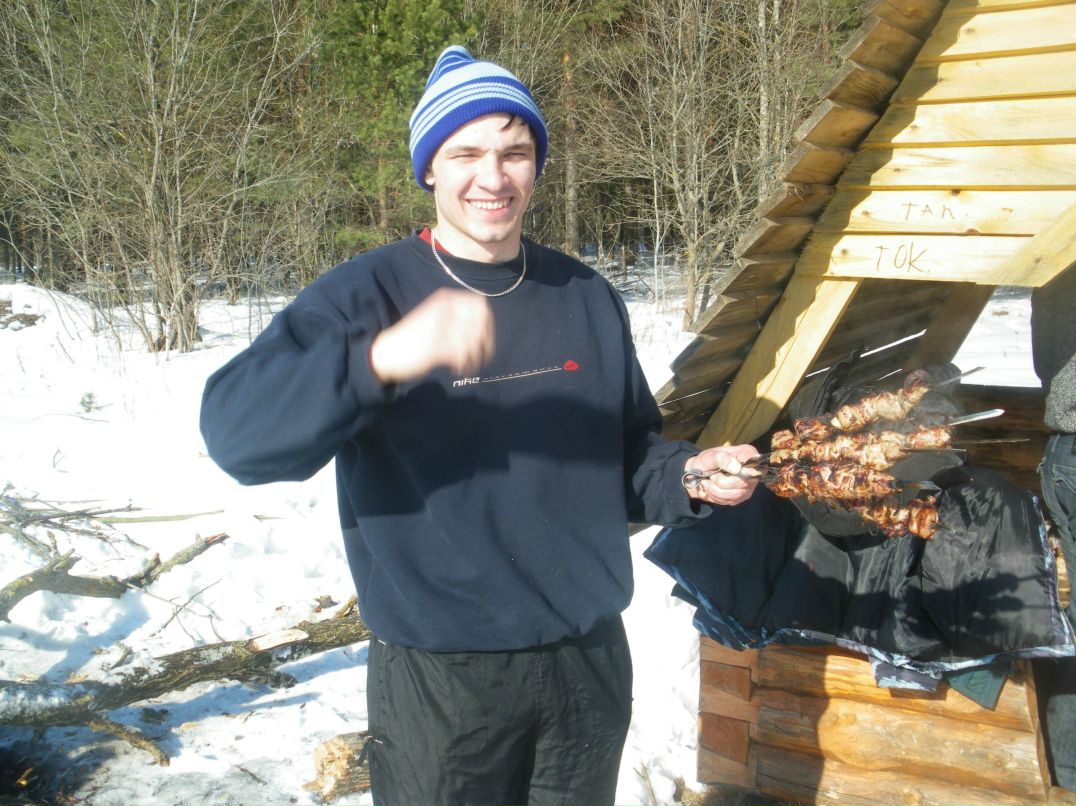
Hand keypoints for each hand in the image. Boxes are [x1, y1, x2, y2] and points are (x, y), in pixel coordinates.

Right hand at [369, 288, 493, 383]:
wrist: (388, 351)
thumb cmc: (415, 336)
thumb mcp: (437, 318)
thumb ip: (459, 317)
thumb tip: (486, 325)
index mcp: (445, 299)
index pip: (480, 304)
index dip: (487, 322)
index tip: (482, 336)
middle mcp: (445, 309)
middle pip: (482, 323)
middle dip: (485, 341)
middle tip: (477, 353)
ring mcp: (441, 326)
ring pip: (475, 341)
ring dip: (475, 356)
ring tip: (466, 363)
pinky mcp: (437, 346)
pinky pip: (463, 355)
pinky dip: (464, 364)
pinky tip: (457, 368)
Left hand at [683, 444, 760, 505]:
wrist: (698, 474)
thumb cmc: (706, 462)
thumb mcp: (709, 456)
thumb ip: (720, 458)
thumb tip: (737, 468)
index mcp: (748, 454)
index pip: (755, 466)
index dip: (741, 472)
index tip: (722, 472)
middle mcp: (752, 471)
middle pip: (743, 483)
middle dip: (721, 482)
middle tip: (711, 476)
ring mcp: (748, 486)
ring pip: (736, 494)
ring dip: (716, 490)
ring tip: (707, 482)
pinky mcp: (741, 497)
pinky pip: (731, 501)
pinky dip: (716, 497)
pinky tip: (711, 489)